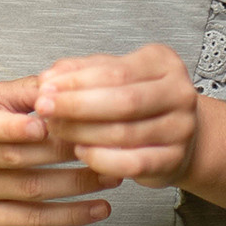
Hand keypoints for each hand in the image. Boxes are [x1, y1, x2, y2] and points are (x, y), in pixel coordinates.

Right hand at [0, 79, 117, 225]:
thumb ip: (26, 91)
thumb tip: (66, 81)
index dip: (16, 126)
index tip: (46, 124)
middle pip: (22, 158)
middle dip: (69, 152)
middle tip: (110, 145)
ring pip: (33, 190)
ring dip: (78, 184)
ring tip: (115, 175)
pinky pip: (32, 219)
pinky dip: (69, 216)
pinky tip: (100, 208)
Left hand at [33, 45, 200, 189]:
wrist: (178, 135)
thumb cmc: (140, 103)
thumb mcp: (113, 76)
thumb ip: (82, 72)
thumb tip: (49, 77)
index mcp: (163, 63)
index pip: (115, 71)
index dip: (76, 80)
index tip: (45, 86)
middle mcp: (179, 93)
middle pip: (122, 100)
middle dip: (76, 105)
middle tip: (44, 108)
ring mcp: (181, 128)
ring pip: (124, 132)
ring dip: (82, 132)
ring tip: (57, 129)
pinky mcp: (173, 160)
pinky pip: (132, 163)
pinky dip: (101, 159)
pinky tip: (81, 152)